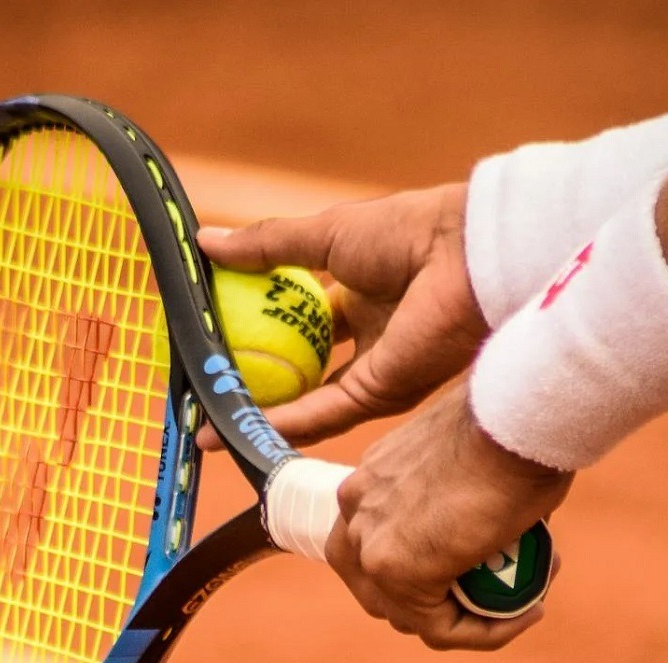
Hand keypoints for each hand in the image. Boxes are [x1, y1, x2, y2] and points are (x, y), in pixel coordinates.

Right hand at [196, 184, 487, 449]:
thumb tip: (205, 243)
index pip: (297, 320)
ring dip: (258, 413)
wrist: (463, 256)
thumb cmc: (405, 231)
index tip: (212, 336)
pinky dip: (279, 422)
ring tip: (207, 423)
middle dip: (254, 381)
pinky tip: (237, 426)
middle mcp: (367, 337)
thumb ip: (265, 246)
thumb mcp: (323, 233)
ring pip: (306, 401)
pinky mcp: (380, 394)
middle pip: (300, 368)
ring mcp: (374, 369)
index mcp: (358, 294)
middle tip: (205, 387)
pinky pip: (321, 414)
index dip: (255, 328)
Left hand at [327, 382, 572, 650]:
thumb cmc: (511, 425)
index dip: (424, 571)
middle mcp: (356, 509)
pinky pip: (441, 628)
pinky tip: (528, 612)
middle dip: (436, 603)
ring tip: (524, 601)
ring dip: (468, 620)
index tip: (480, 569)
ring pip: (410, 616)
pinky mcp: (396, 570)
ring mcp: (369, 542)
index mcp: (369, 479)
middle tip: (496, 596)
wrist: (515, 417)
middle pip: (378, 588)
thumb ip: (461, 495)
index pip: (375, 546)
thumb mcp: (473, 459)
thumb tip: (492, 526)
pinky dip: (485, 632)